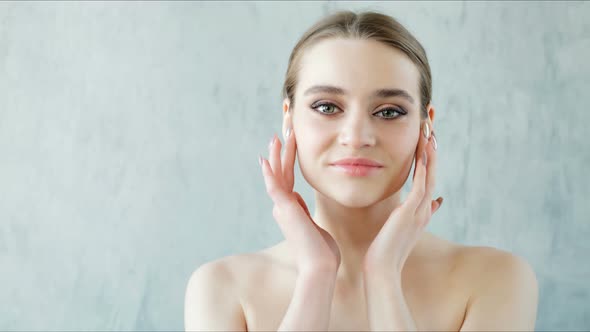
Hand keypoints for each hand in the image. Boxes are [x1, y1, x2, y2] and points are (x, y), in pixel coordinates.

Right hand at [260, 129, 340, 272]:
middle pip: (281, 172)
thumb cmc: (323, 252)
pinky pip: (275, 187)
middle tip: (282, 131)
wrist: (320, 267)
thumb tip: (298, 199)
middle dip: (282, 151)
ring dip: (278, 155)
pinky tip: (265, 159)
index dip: (288, 161)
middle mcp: (283, 206)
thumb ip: (305, 212)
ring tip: (277, 136)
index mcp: (291, 209)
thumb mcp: (315, 226)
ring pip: (278, 175)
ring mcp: (282, 208)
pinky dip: (269, 173)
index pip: (288, 178)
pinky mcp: (284, 209)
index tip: (289, 145)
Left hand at [363, 125, 441, 275]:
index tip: (427, 133)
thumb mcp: (403, 228)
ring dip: (430, 149)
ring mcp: (419, 209)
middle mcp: (424, 207)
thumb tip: (438, 202)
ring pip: (429, 172)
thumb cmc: (385, 251)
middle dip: (431, 144)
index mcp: (420, 209)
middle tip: (430, 120)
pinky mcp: (411, 212)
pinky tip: (423, 148)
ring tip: (429, 126)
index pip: (427, 174)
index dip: (428, 153)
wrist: (381, 270)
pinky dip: (424, 166)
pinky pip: (420, 184)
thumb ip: (416, 213)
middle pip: (432, 168)